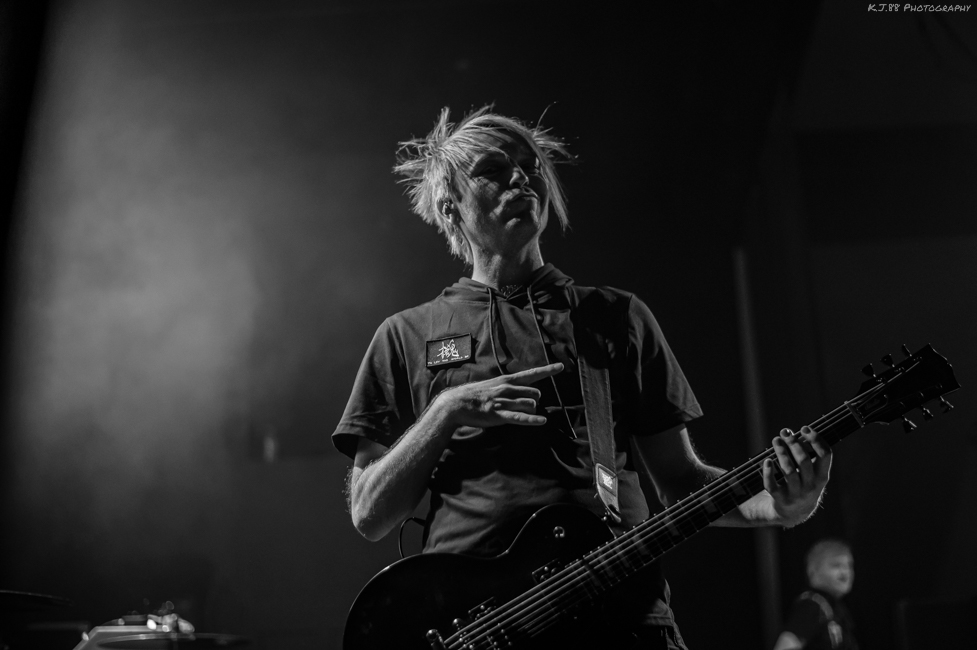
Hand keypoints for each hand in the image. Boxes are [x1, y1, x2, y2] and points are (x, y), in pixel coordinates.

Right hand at [437, 362, 563, 428]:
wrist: (455, 403)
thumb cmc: (474, 395)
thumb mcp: (492, 385)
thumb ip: (507, 387)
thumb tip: (520, 392)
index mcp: (506, 380)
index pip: (531, 374)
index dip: (547, 370)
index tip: (561, 367)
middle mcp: (507, 389)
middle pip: (535, 393)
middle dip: (536, 401)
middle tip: (527, 406)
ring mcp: (503, 402)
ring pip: (529, 404)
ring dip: (531, 411)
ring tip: (522, 414)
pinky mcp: (499, 415)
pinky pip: (519, 417)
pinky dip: (532, 420)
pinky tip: (541, 421)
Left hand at [762, 426, 830, 527]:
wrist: (794, 513)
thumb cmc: (802, 484)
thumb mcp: (812, 473)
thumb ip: (806, 454)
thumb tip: (791, 433)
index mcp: (822, 477)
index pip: (825, 455)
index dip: (816, 439)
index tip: (804, 428)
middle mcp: (811, 486)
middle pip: (804, 460)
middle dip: (793, 443)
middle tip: (785, 433)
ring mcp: (795, 494)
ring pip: (788, 471)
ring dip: (781, 452)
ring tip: (776, 440)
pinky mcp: (780, 499)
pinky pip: (772, 485)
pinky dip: (768, 472)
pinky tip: (767, 461)